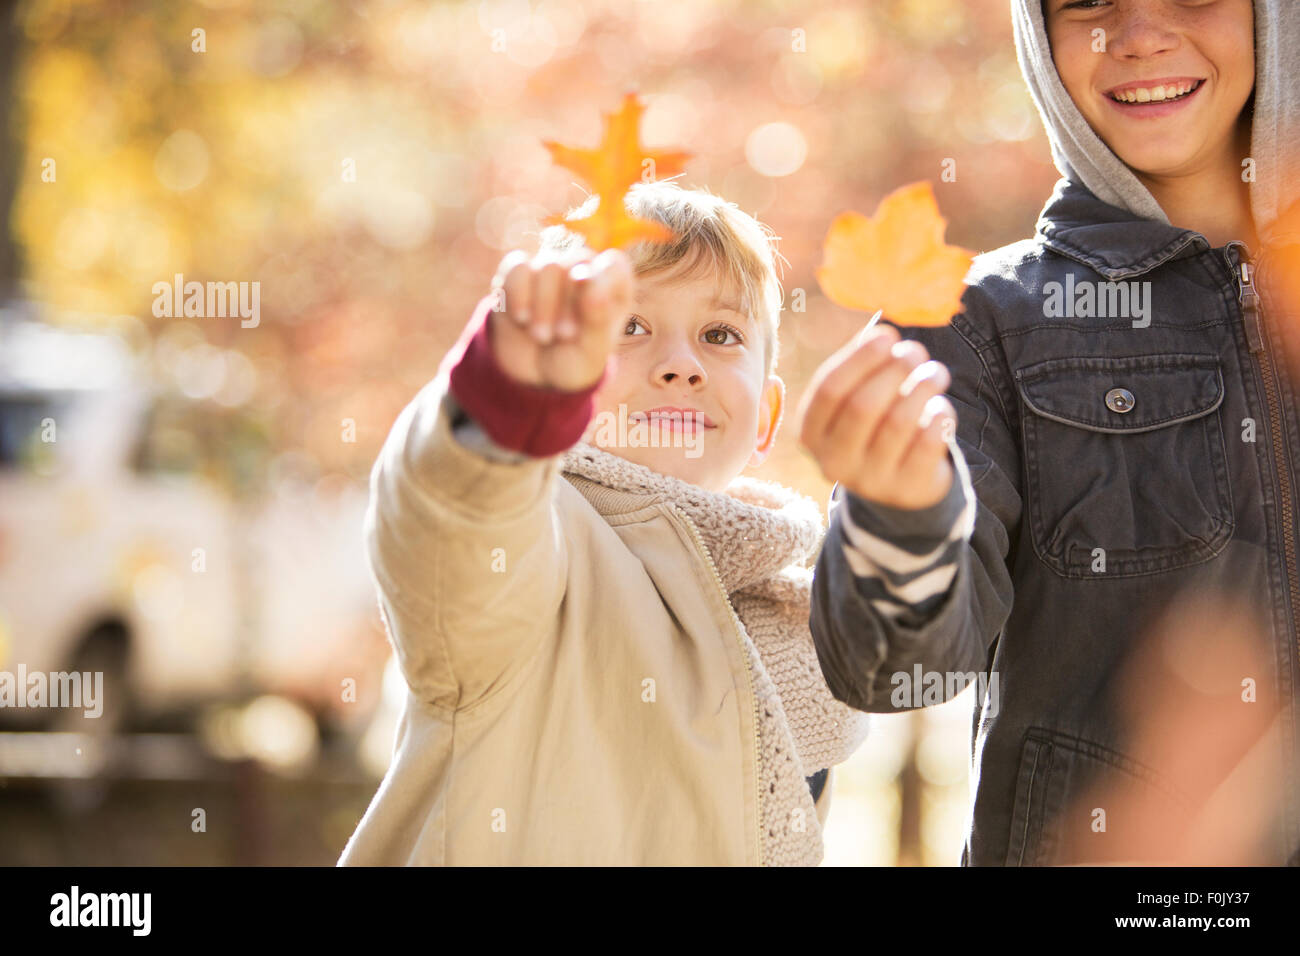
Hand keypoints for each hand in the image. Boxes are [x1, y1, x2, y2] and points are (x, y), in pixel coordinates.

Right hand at [487, 246, 633, 391]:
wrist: (534, 376)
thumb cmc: (573, 363)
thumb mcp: (590, 353)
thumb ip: (596, 317)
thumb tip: (585, 279)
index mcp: (612, 286)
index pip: (611, 264)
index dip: (600, 282)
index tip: (589, 307)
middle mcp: (583, 270)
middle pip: (577, 263)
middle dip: (568, 304)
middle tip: (563, 337)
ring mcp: (550, 269)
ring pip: (548, 265)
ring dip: (543, 305)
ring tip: (541, 336)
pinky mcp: (520, 273)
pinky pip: (517, 266)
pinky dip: (517, 293)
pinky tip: (521, 318)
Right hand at [797, 321, 956, 510]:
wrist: (896, 486)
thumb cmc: (872, 427)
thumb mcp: (851, 403)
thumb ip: (860, 370)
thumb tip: (884, 334)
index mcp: (811, 433)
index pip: (829, 390)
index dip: (860, 358)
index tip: (888, 335)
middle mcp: (833, 461)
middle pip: (863, 406)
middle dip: (894, 370)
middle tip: (916, 351)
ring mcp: (870, 480)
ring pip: (898, 423)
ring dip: (922, 388)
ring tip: (936, 372)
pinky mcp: (907, 489)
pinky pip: (927, 444)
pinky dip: (939, 417)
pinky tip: (941, 405)